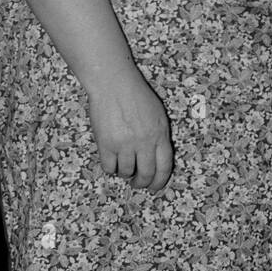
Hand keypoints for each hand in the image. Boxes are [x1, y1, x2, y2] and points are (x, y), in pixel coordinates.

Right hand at [87, 68, 173, 192]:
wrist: (114, 84)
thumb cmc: (136, 96)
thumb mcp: (158, 115)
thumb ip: (159, 136)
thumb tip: (156, 157)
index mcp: (160, 134)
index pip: (165, 166)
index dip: (160, 180)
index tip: (155, 186)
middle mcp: (145, 141)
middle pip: (146, 173)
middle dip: (142, 182)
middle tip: (137, 183)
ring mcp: (125, 144)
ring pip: (126, 172)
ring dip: (125, 173)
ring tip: (123, 165)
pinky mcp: (106, 145)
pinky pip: (109, 167)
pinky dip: (111, 168)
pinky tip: (111, 161)